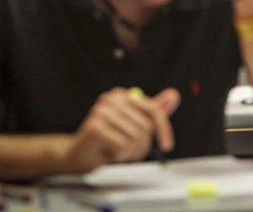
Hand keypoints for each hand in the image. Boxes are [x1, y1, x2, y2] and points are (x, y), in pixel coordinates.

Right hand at [62, 87, 179, 172]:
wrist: (78, 156)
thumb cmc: (108, 142)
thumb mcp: (134, 126)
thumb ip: (153, 112)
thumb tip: (174, 94)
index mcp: (122, 95)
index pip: (153, 109)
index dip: (163, 129)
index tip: (167, 145)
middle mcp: (111, 99)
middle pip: (145, 126)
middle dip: (141, 146)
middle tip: (127, 151)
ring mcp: (101, 111)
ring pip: (135, 138)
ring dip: (129, 152)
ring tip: (115, 152)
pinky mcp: (95, 127)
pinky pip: (123, 146)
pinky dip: (119, 156)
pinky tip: (107, 154)